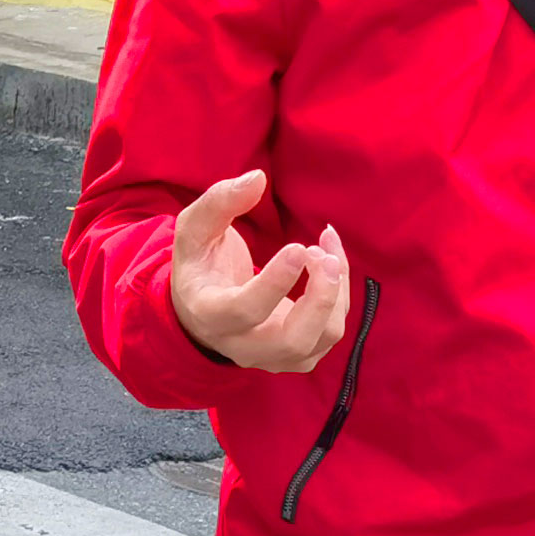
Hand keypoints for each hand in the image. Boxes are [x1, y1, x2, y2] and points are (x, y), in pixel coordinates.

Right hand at [165, 170, 351, 370]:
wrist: (201, 311)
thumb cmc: (199, 264)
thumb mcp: (194, 229)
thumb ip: (219, 202)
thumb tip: (257, 178)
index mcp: (211, 314)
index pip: (246, 310)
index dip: (276, 282)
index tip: (298, 247)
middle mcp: (244, 346)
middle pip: (294, 339)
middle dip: (321, 297)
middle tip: (324, 255)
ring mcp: (275, 357)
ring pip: (323, 336)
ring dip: (336, 288)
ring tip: (326, 245)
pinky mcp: (300, 355)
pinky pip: (331, 330)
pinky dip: (340, 293)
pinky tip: (329, 259)